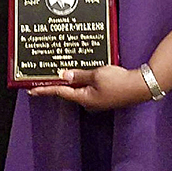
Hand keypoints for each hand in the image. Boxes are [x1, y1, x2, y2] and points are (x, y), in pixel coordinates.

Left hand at [28, 65, 149, 110]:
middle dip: (57, 82)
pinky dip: (81, 78)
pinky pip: (87, 86)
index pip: (60, 92)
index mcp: (84, 98)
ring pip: (78, 87)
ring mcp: (96, 99)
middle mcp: (88, 101)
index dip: (45, 89)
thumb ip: (79, 74)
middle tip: (44, 76)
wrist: (139, 86)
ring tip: (61, 70)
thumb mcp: (97, 75)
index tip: (32, 89)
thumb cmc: (119, 82)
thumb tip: (64, 74)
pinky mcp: (102, 94)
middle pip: (68, 90)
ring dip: (70, 79)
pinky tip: (80, 71)